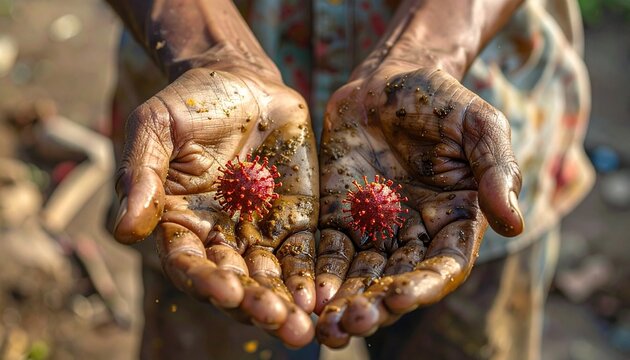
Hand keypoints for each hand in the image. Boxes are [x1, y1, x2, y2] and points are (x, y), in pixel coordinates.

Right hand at [113, 65, 317, 346]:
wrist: (242, 82)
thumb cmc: (190, 103)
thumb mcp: (155, 128)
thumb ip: (142, 176)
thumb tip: (123, 232)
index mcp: (180, 223)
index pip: (189, 263)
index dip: (205, 280)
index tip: (224, 291)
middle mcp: (220, 237)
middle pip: (236, 281)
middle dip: (256, 304)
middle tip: (279, 322)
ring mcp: (261, 231)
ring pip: (273, 277)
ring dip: (288, 303)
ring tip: (304, 327)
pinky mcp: (297, 219)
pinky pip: (305, 253)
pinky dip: (314, 276)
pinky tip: (325, 295)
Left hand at [314, 64, 523, 346]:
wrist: (390, 79)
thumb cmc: (443, 101)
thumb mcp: (480, 126)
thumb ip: (497, 171)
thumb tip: (514, 224)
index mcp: (454, 222)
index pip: (442, 266)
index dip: (422, 285)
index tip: (400, 299)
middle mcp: (413, 234)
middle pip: (394, 280)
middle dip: (373, 305)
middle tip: (348, 325)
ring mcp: (373, 226)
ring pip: (358, 273)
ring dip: (341, 300)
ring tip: (322, 326)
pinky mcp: (337, 213)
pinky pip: (326, 248)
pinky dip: (316, 271)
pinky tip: (304, 291)